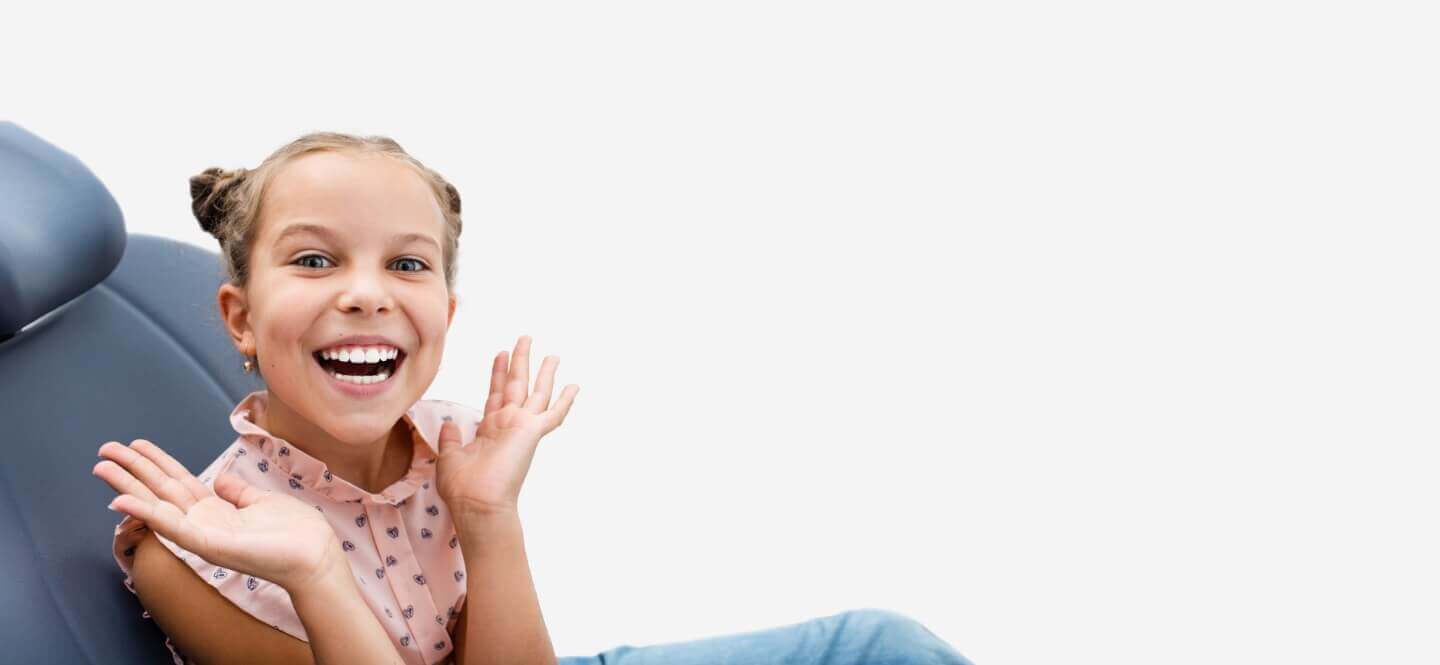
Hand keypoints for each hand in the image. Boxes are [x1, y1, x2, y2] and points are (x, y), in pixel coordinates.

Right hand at [94, 439, 344, 590]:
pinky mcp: (207, 544)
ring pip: (157, 503)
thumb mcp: (261, 502)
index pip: (178, 481)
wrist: (313, 556)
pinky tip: (122, 499)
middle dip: (132, 469)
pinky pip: (170, 524)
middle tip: (104, 450)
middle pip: (160, 489)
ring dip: (127, 486)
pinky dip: (145, 511)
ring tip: (101, 467)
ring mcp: (202, 533)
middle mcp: (203, 521)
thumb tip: (220, 479)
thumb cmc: (294, 533)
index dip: (156, 462)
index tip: (135, 445)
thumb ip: (237, 492)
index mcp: (216, 510)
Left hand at [436, 335, 578, 517]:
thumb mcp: (450, 457)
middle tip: (524, 339)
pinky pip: (553, 414)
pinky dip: (565, 401)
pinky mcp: (532, 432)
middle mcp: (508, 425)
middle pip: (516, 385)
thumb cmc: (463, 488)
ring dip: (543, 372)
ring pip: (536, 393)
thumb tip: (450, 424)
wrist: (477, 503)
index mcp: (491, 430)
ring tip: (552, 354)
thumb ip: (452, 439)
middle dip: (520, 361)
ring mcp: (522, 428)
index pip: (496, 395)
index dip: (498, 374)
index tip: (500, 355)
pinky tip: (574, 386)